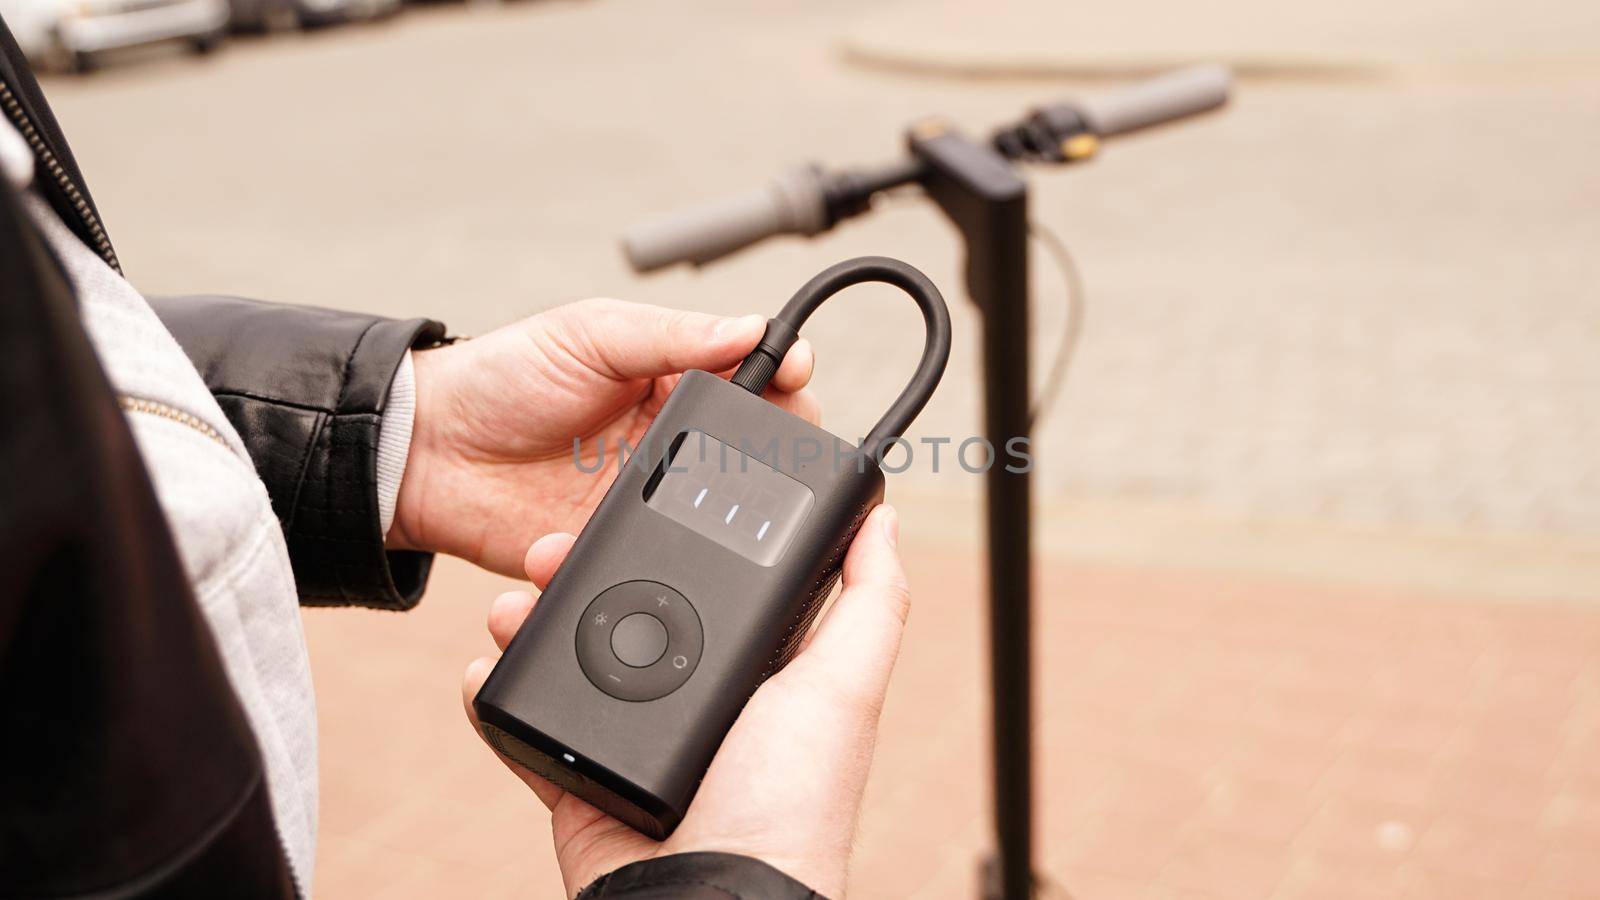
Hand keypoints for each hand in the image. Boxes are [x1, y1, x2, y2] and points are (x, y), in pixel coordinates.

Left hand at [388, 299, 816, 575]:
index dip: (784, 376)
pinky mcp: (620, 544)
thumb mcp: (590, 333)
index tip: (794, 373)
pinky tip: (655, 530)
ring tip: (712, 491)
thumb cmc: (500, 376)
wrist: (427, 455)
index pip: (754, 377)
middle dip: (774, 449)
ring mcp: (650, 496)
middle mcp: (672, 439)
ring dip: (724, 506)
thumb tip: (751, 327)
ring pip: (720, 512)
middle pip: (756, 450)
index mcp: (672, 377)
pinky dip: (666, 551)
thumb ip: (671, 335)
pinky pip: (662, 554)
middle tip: (770, 444)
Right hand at [461, 505, 907, 897]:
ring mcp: (632, 741)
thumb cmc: (791, 808)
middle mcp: (694, 701)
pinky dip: (500, 695)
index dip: (671, 541)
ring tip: (511, 602)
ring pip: (568, 658)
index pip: (707, 584)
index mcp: (756, 672)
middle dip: (581, 572)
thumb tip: (883, 523)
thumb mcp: (843, 689)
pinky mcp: (579, 779)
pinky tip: (488, 663)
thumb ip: (868, 603)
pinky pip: (527, 726)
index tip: (634, 505)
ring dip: (530, 620)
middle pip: (625, 610)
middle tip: (549, 549)